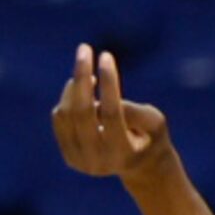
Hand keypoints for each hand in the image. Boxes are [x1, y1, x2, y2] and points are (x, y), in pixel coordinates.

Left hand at [52, 45, 169, 179]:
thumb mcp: (155, 122)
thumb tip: (104, 96)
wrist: (139, 165)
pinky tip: (81, 91)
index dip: (109, 82)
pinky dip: (68, 98)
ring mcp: (79, 160)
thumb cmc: (151, 136)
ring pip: (67, 113)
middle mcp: (98, 160)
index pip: (112, 112)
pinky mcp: (68, 155)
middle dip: (82, 76)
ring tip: (88, 76)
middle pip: (83, 111)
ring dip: (75, 87)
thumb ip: (136, 111)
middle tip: (84, 49)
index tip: (106, 55)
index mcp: (124, 153)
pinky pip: (60, 119)